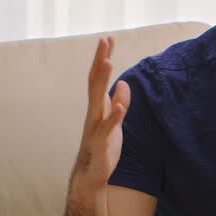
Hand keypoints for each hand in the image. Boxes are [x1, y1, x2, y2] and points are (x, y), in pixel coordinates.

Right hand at [74, 37, 130, 189]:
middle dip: (100, 60)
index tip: (108, 39)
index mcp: (98, 107)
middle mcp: (93, 113)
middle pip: (95, 82)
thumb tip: (124, 84)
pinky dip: (114, 116)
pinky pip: (107, 127)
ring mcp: (95, 127)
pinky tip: (120, 106)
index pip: (98, 78)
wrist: (91, 176)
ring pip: (97, 99)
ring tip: (108, 62)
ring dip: (102, 80)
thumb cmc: (103, 149)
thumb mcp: (115, 122)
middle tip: (105, 40)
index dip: (103, 59)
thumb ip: (119, 103)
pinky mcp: (100, 142)